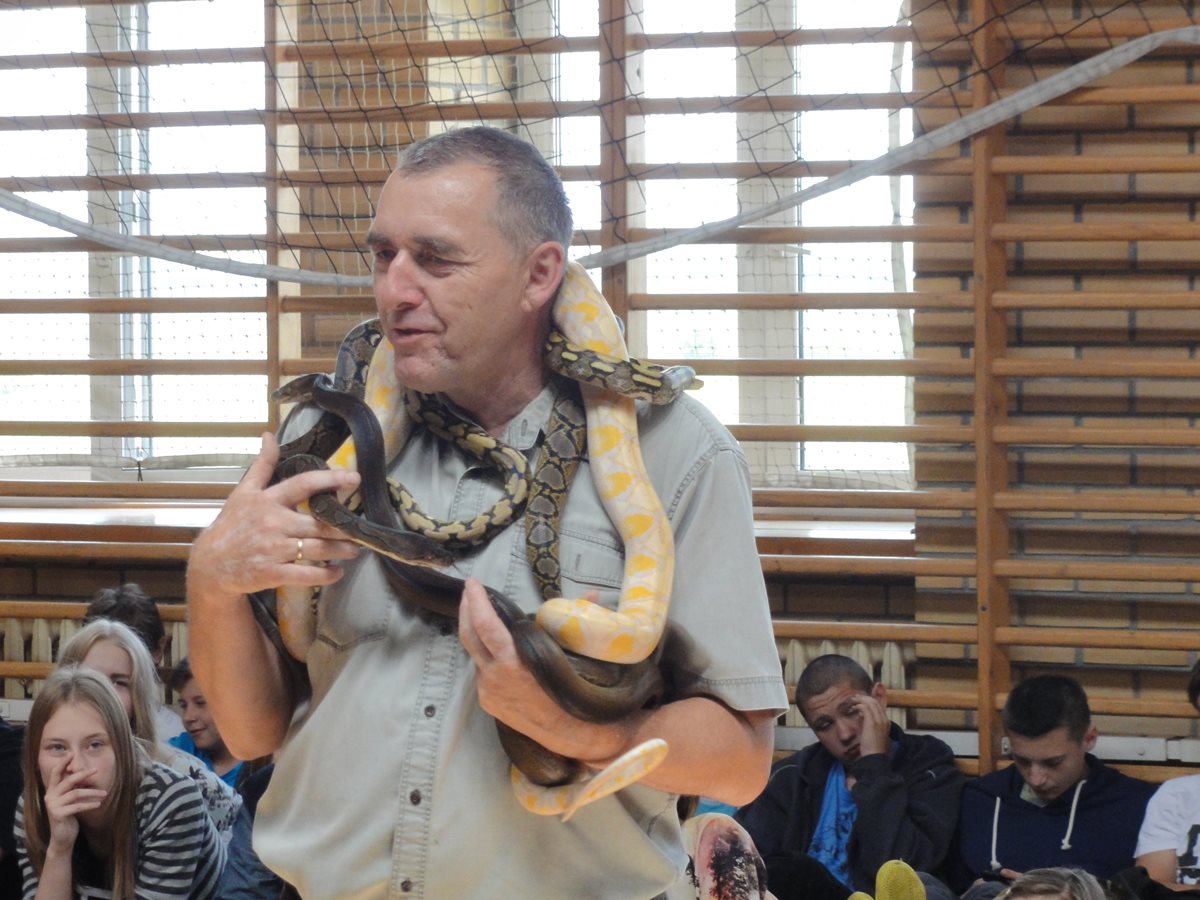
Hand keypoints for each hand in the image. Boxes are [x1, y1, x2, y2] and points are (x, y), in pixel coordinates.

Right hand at [41, 755, 106, 852]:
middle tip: (96, 770)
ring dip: (92, 792)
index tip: (71, 753)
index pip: (55, 773)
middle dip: (83, 774)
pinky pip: (77, 806)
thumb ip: (72, 788)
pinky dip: (89, 804)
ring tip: (104, 793)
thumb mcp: (69, 800)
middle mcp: (50, 796)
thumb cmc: (69, 815)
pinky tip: (98, 804)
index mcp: (52, 790)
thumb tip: (85, 773)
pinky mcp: (58, 815)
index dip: (62, 763)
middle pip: (68, 780)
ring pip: (75, 793)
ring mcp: (53, 806)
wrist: (62, 837)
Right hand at [188, 432, 361, 600]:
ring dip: (341, 550)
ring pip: (317, 549)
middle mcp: (273, 523)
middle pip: (318, 523)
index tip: (354, 478)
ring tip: (355, 549)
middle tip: (361, 528)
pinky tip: (337, 572)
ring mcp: (273, 550)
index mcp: (268, 500)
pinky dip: (326, 575)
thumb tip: (269, 435)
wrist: (210, 564)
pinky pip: (305, 575)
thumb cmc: (232, 525)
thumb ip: (262, 465)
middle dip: (344, 527)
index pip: (303, 484)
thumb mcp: (243, 492)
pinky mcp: (272, 573)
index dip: (330, 479)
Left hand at [456, 578, 627, 764]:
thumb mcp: (574, 652)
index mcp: (513, 661)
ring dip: (477, 634)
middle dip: (466, 608)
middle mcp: (494, 676)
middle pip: (469, 636)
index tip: (473, 582)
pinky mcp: (487, 702)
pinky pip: (482, 673)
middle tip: (470, 590)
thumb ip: (576, 619)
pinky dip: (487, 657)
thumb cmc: (573, 691)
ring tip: (483, 616)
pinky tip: (496, 650)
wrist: (570, 733)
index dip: (477, 601)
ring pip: (476, 656)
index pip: (485, 625)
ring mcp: (487, 691)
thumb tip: (593, 593)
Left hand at [850, 690, 890, 757]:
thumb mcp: (872, 734)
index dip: (869, 702)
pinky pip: (865, 707)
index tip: (860, 701)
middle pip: (875, 702)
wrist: (874, 759)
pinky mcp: (872, 722)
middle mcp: (884, 720)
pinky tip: (854, 708)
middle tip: (854, 698)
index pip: (878, 706)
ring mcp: (879, 720)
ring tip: (852, 701)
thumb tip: (861, 714)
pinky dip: (859, 705)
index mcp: (886, 723)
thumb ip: (868, 723)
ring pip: (870, 702)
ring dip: (860, 700)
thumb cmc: (872, 750)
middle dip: (864, 698)